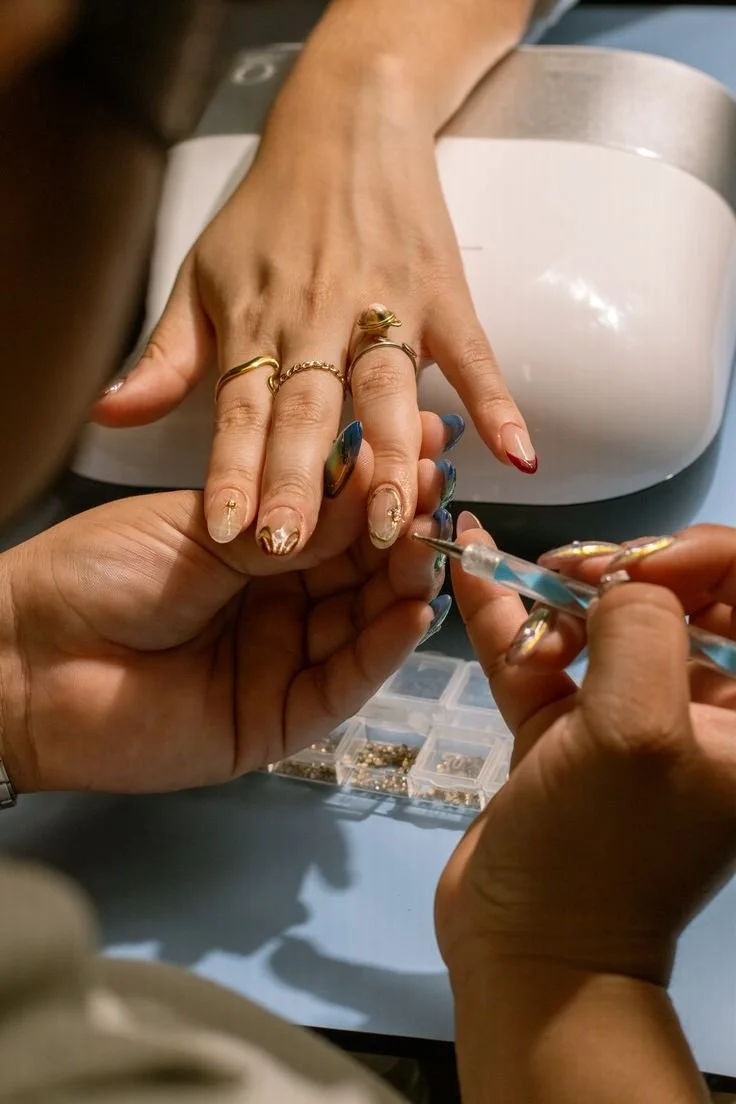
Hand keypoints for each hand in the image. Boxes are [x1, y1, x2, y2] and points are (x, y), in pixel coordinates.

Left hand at [0, 443, 449, 794]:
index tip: (426, 450)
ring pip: (364, 627)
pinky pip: (343, 684)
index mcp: (257, 548)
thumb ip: (291, 520)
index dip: (381, 489)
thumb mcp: (203, 526)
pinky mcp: (278, 720)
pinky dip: (382, 650)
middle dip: (403, 533)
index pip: (339, 520)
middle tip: (441, 497)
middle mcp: (279, 604)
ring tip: (435, 548)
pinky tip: (414, 612)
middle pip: (362, 572)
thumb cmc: (97, 571)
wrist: (24, 656)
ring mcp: (282, 663)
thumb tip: (373, 479)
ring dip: (405, 588)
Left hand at [91, 50, 533, 555]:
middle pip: (307, 408)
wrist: (348, 124)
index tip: (228, 532)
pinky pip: (473, 355)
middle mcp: (317, 317)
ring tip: (390, 522)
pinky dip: (496, 403)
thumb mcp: (201, 276)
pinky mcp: (443, 296)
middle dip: (299, 478)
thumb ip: (167, 356)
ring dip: (389, 454)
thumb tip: (110, 415)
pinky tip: (517, 455)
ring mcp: (386, 306)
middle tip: (294, 544)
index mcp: (256, 320)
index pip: (239, 406)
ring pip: (385, 388)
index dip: (232, 468)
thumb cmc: (269, 212)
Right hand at [435, 518, 735, 986]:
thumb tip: (616, 585)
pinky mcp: (568, 731)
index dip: (706, 558)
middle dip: (626, 571)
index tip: (641, 567)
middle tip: (572, 573)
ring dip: (560, 594)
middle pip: (681, 597)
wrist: (530, 951)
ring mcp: (631, 719)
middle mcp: (705, 710)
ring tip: (523, 587)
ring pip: (607, 622)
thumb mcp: (639, 728)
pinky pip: (547, 658)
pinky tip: (473, 565)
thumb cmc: (604, 845)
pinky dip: (511, 618)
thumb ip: (641, 628)